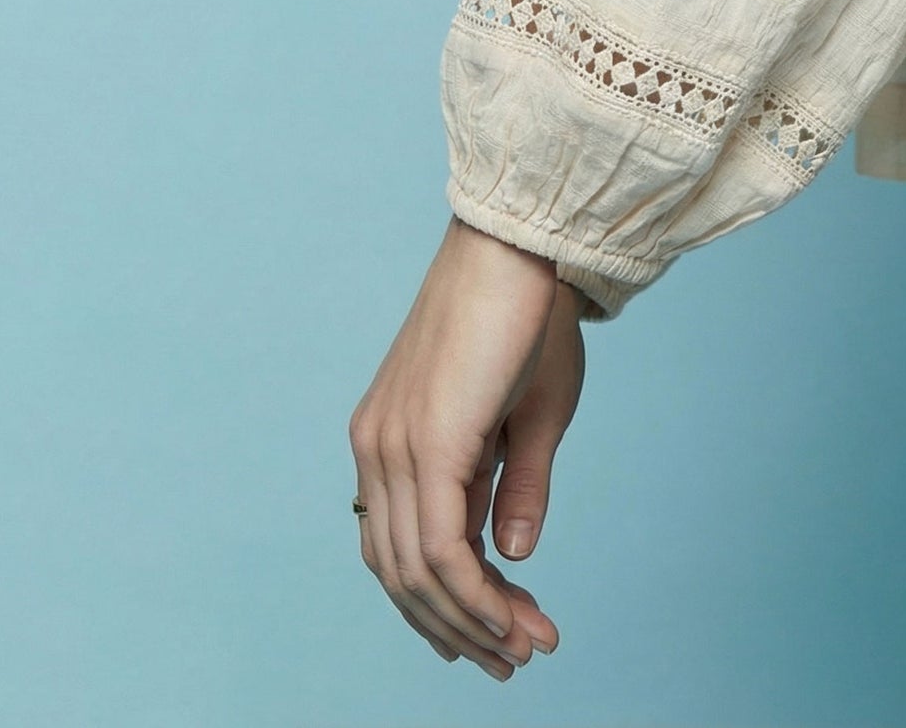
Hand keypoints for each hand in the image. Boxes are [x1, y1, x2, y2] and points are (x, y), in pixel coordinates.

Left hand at [348, 216, 569, 677]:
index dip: (448, 603)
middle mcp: (375, 448)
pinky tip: (512, 615)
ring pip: (417, 571)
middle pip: (401, 573)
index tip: (504, 635)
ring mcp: (391, 446)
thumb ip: (513, 490)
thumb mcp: (529, 420)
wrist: (523, 247)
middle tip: (517, 659)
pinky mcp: (423, 442)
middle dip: (461, 628)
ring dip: (473, 622)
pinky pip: (440, 547)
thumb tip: (511, 558)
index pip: (402, 548)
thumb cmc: (530, 319)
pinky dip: (475, 594)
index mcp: (389, 439)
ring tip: (527, 646)